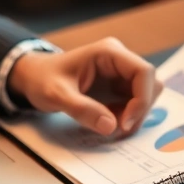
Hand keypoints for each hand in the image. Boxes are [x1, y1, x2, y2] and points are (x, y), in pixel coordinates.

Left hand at [7, 38, 162, 135]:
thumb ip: (82, 109)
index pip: (144, 72)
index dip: (142, 99)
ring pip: (146, 95)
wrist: (33, 78)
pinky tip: (107, 123)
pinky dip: (127, 118)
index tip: (124, 123)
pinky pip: (134, 104)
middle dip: (139, 110)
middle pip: (150, 85)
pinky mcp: (117, 88)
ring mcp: (120, 74)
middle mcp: (120, 61)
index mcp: (109, 53)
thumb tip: (110, 126)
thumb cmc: (42, 79)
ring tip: (110, 127)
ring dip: (135, 115)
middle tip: (118, 130)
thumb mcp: (56, 95)